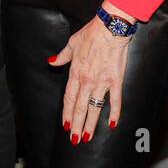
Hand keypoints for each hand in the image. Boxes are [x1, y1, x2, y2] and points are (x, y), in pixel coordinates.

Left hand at [50, 1, 133, 142]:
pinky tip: (112, 124)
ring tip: (87, 137)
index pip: (69, 98)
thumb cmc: (91, 34)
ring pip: (94, 108)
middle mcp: (87, 81)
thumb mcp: (72, 43)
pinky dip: (114, 113)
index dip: (67, 113)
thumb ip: (62, 56)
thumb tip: (51, 62)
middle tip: (75, 139)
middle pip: (79, 107)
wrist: (110, 28)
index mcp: (76, 73)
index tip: (66, 125)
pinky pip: (115, 101)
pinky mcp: (115, 80)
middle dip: (76, 124)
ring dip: (90, 124)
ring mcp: (101, 82)